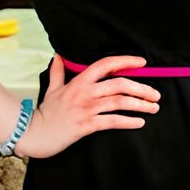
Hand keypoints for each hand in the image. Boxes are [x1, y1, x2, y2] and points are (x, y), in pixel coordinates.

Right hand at [12, 55, 158, 157]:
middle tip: (156, 95)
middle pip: (120, 84)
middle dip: (142, 88)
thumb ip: (58, 72)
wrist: (33, 133)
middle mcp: (85, 93)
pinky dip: (129, 121)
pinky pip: (113, 121)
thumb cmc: (45, 112)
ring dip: (141, 105)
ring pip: (120, 102)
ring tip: (154, 108)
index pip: (106, 65)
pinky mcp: (86, 125)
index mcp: (79, 82)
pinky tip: (140, 122)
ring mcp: (86, 109)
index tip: (142, 63)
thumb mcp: (52, 89)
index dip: (126, 61)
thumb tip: (58, 56)